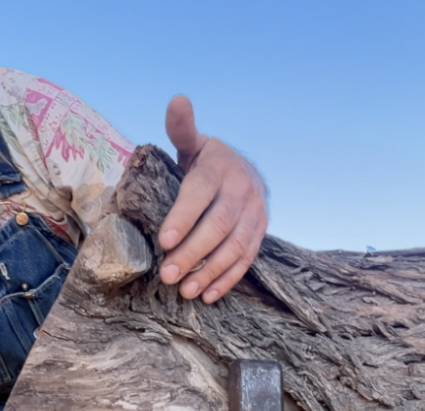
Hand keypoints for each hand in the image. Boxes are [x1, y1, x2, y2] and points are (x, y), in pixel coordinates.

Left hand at [160, 95, 267, 303]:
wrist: (246, 170)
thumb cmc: (207, 162)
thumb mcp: (193, 143)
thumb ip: (181, 128)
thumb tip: (178, 100)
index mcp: (219, 169)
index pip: (200, 194)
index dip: (183, 217)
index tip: (163, 241)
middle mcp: (241, 191)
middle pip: (218, 226)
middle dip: (192, 252)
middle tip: (168, 275)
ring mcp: (255, 214)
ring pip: (235, 247)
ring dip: (210, 271)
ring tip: (186, 290)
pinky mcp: (260, 233)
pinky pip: (247, 259)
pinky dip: (228, 279)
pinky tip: (208, 295)